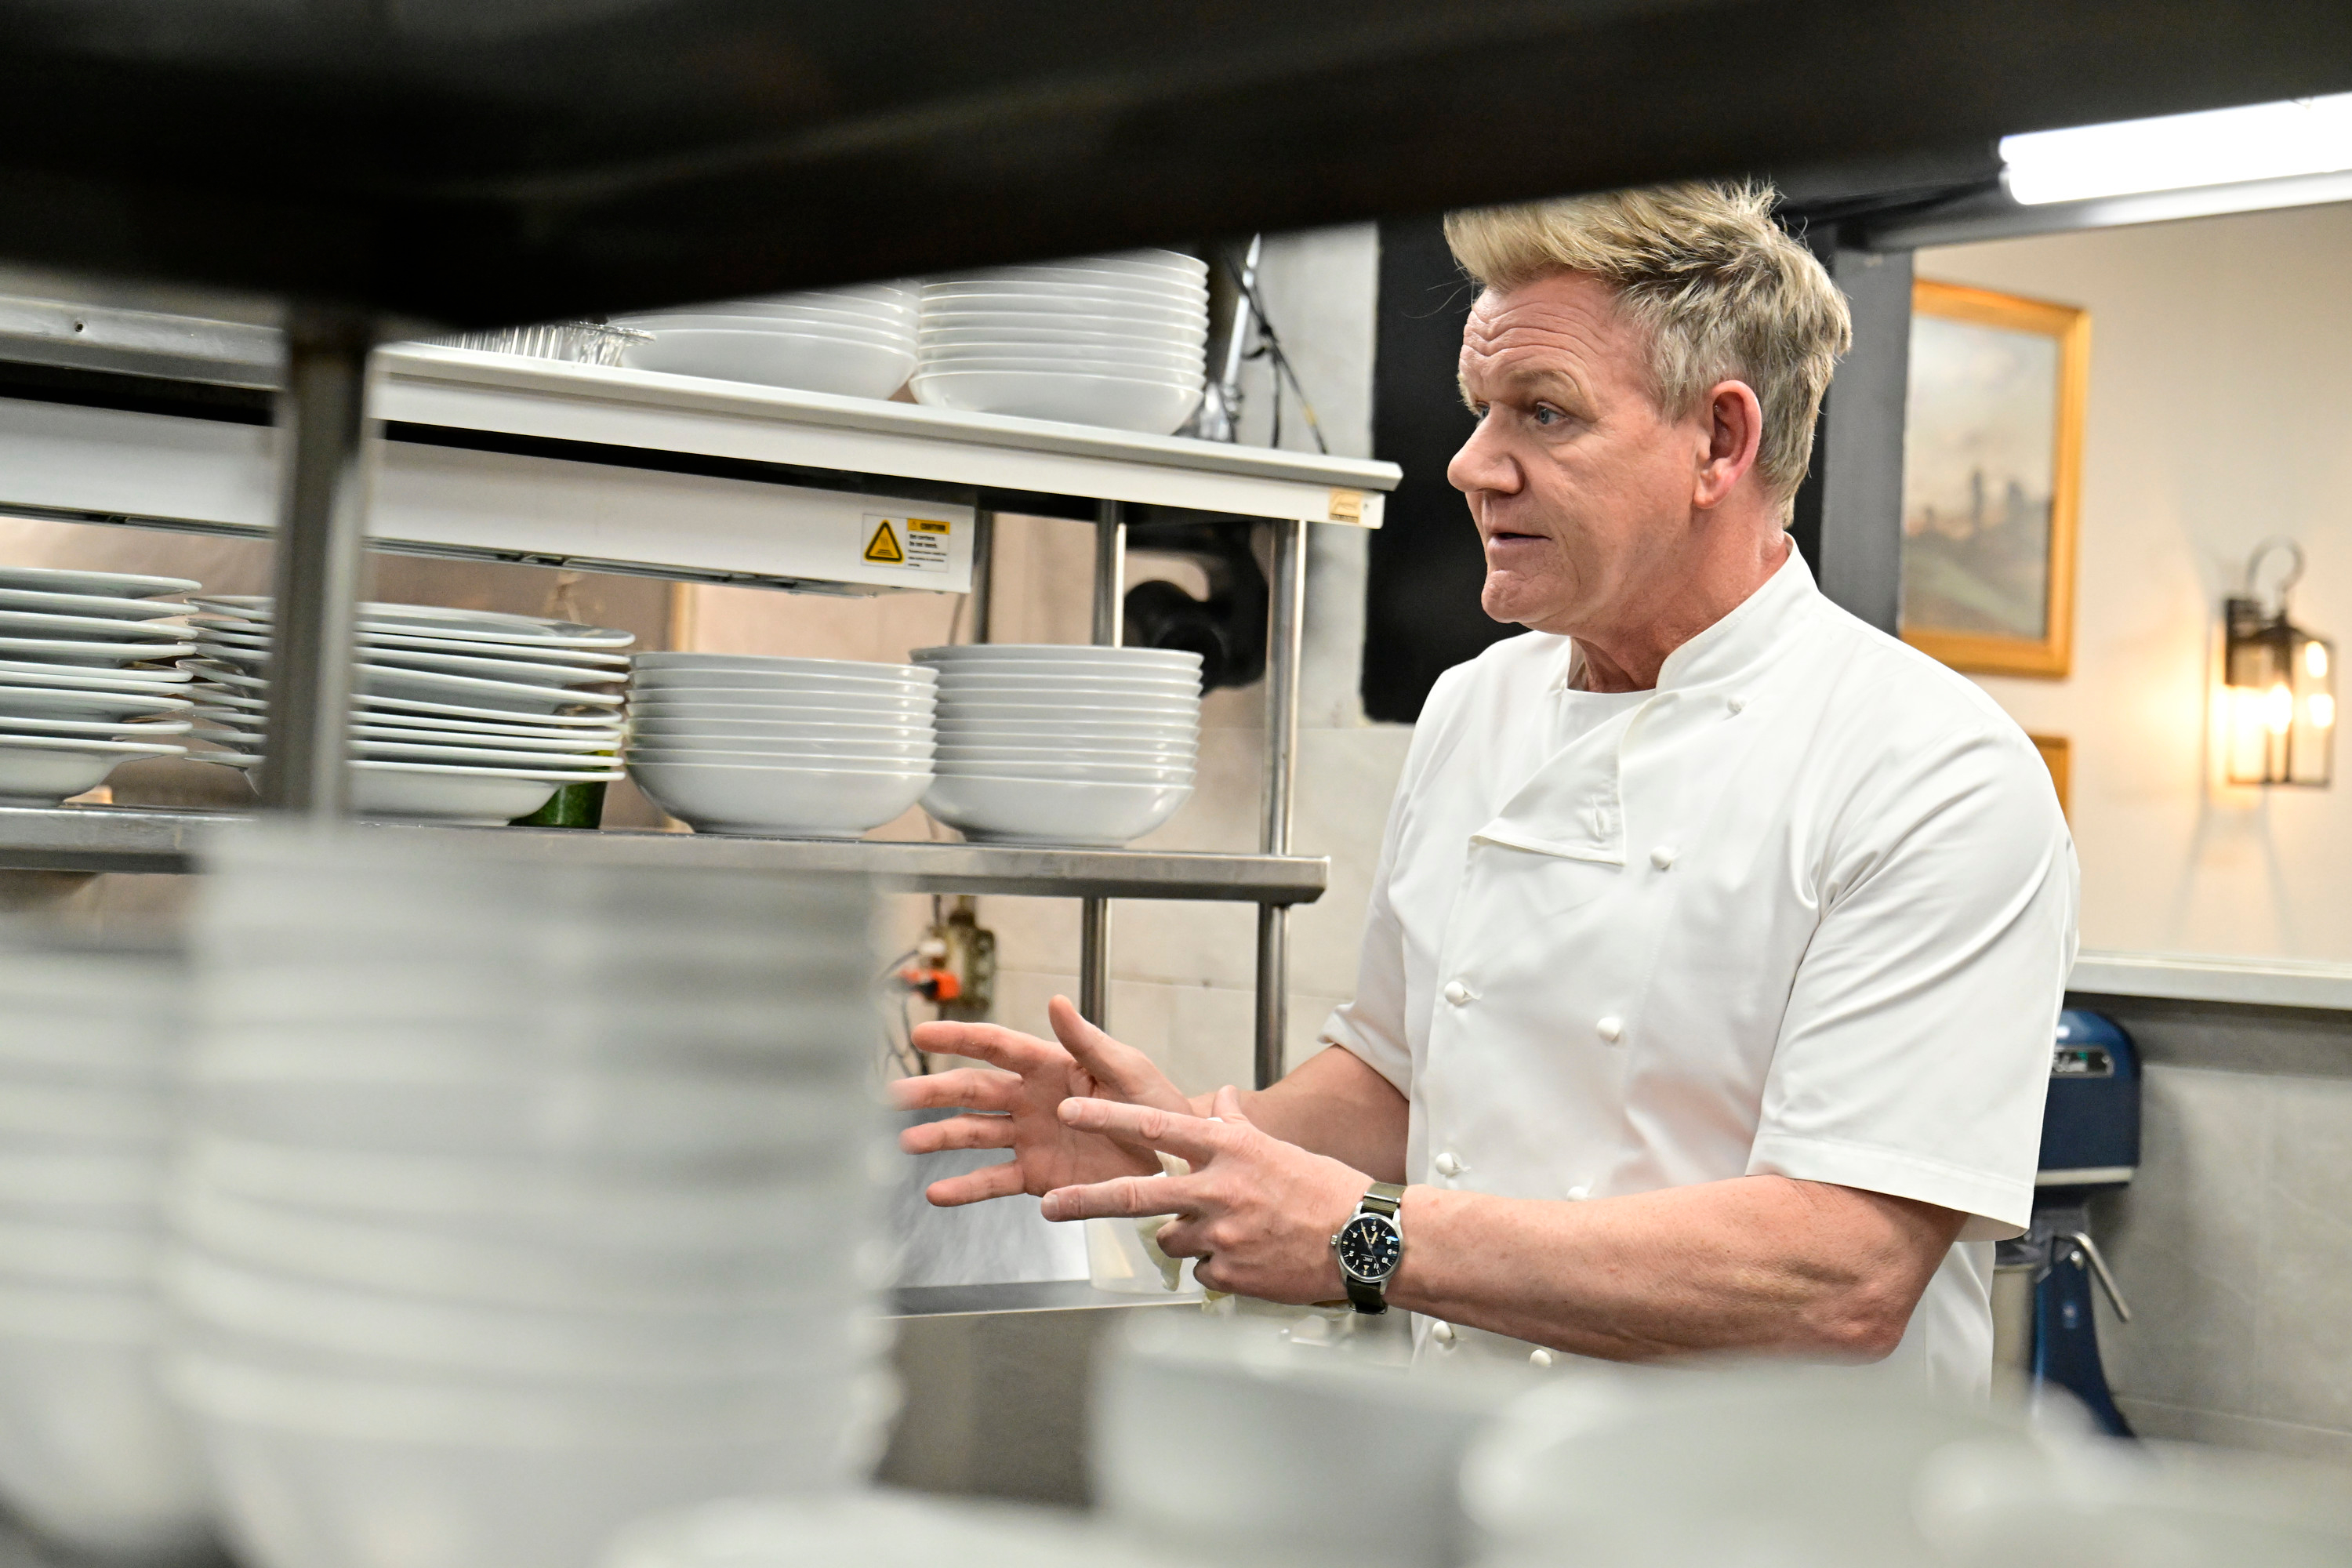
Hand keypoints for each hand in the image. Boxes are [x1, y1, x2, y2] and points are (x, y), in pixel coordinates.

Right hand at [889, 995, 1192, 1205]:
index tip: (921, 1033)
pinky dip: (965, 1188)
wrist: (1174, 1160)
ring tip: (907, 1143)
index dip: (957, 1038)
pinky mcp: (1037, 1175)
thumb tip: (1057, 1002)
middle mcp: (1031, 1099)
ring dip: (938, 1137)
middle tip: (893, 1095)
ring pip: (973, 1133)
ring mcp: (1030, 1137)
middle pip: (971, 1090)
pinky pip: (993, 1181)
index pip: (995, 1046)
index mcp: (1051, 1066)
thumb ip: (1087, 1041)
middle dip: (931, 1091)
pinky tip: (938, 1193)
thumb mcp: (1126, 1070)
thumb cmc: (1156, 1106)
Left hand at [1040, 1086, 1372, 1302]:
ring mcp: (1222, 1235)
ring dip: (1184, 1238)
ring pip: (1170, 1239)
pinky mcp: (1230, 1273)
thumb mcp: (1277, 1147)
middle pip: (1137, 1196)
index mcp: (1229, 1150)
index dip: (1109, 1119)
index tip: (1070, 1111)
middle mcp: (1219, 1189)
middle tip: (1049, 1207)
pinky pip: (1200, 1271)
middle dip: (1085, 1203)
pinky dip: (1215, 1266)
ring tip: (1231, 1233)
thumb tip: (1219, 1096)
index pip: (1157, 1126)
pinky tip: (1250, 1258)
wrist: (1366, 1240)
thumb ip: (1237, 1125)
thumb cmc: (1325, 1190)